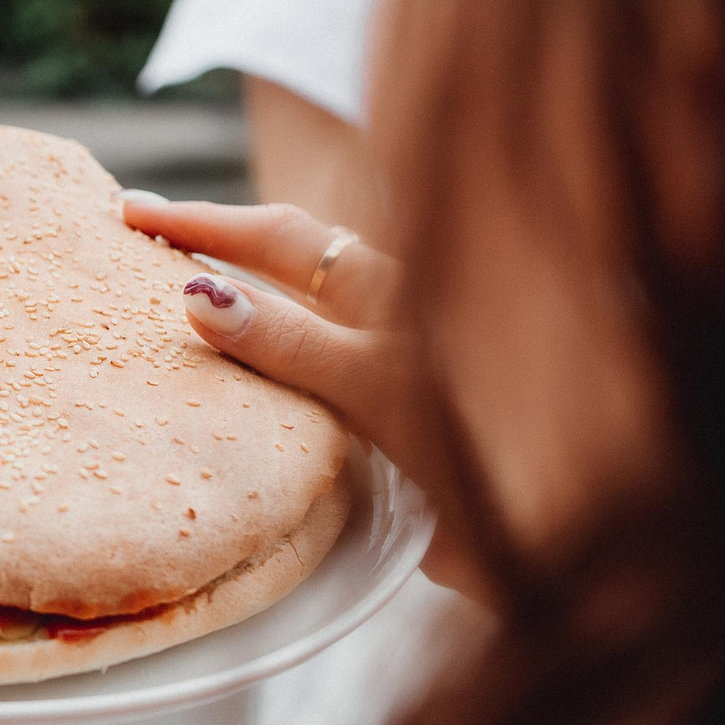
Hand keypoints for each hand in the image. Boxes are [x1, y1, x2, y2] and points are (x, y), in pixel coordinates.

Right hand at [117, 194, 472, 559]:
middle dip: (220, 236)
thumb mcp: (381, 389)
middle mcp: (398, 305)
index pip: (276, 235)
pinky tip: (263, 368)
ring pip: (317, 294)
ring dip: (252, 282)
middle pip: (296, 250)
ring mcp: (409, 349)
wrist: (598, 513)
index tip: (126, 211)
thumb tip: (198, 294)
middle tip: (145, 228)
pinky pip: (332, 343)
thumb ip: (293, 343)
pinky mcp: (418, 402)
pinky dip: (282, 335)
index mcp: (389, 288)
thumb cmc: (499, 444)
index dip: (202, 223)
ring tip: (190, 287)